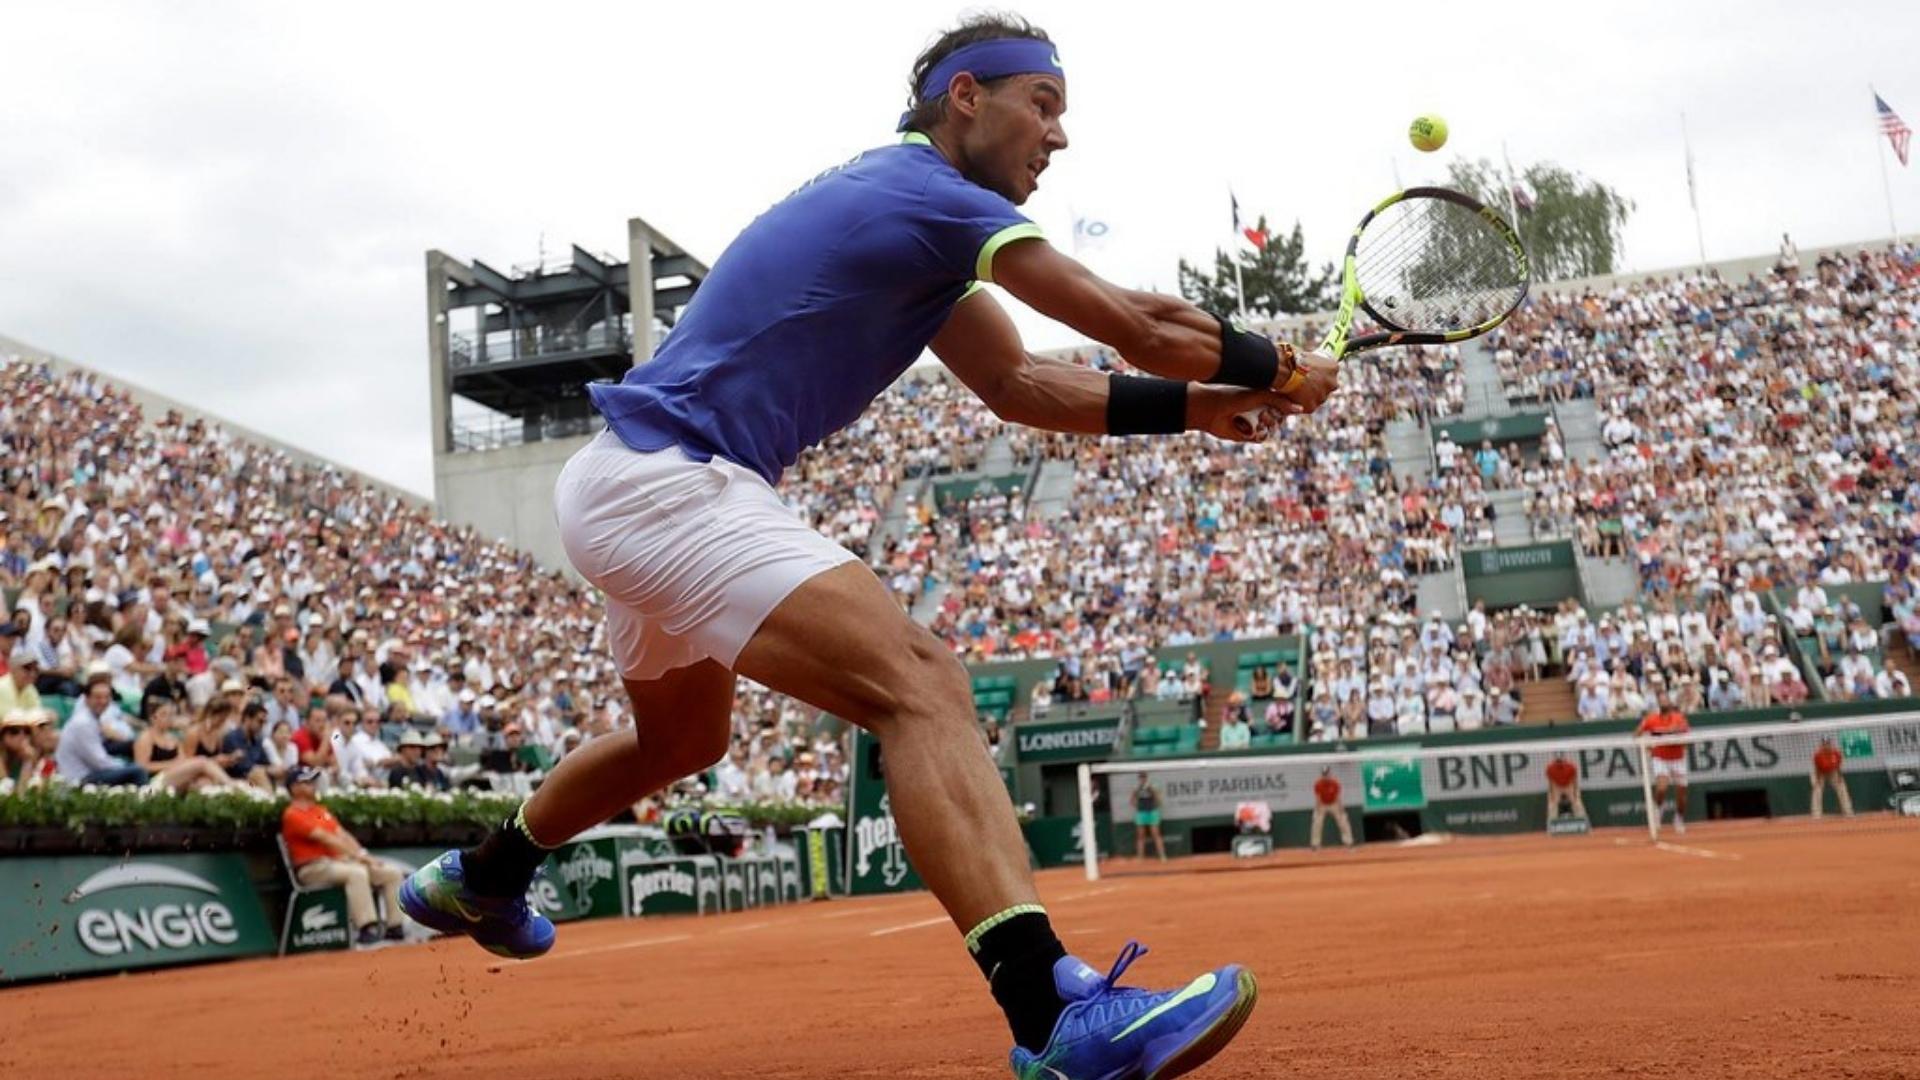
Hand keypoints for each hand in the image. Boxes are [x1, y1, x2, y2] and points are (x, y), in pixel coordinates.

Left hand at [1188, 384, 1305, 442]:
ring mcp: (1254, 422)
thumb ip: (1280, 400)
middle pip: (1279, 417)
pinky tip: (1250, 429)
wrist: (1210, 410)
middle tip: (1263, 414)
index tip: (1276, 403)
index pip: (1283, 404)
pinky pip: (1261, 438)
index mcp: (1263, 396)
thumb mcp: (1259, 394)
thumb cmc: (1232, 396)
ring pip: (1272, 429)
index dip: (1283, 406)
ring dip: (1267, 426)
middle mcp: (1259, 409)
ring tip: (1257, 420)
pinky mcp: (1247, 435)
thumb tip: (1300, 409)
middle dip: (1274, 417)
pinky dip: (1258, 434)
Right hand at [1277, 350, 1338, 412]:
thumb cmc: (1291, 359)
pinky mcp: (1311, 406)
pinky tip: (1291, 397)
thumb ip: (1312, 362)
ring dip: (1309, 396)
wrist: (1284, 369)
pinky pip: (1307, 406)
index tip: (1312, 374)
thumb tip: (1307, 362)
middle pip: (1326, 387)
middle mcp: (1332, 383)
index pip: (1330, 373)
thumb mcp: (1307, 355)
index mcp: (1333, 367)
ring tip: (1295, 390)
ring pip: (1317, 398)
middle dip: (1317, 386)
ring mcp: (1323, 396)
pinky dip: (1300, 404)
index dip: (1320, 374)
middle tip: (1303, 384)